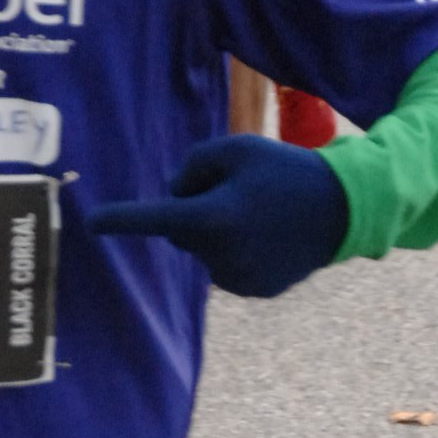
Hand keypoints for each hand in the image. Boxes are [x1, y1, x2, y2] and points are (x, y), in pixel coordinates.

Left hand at [84, 133, 345, 297]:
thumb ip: (193, 164)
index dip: (122, 220)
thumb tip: (173, 197)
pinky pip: (225, 266)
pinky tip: (268, 236)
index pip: (157, 218)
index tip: (93, 222)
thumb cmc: (285, 170)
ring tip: (260, 213)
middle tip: (238, 190)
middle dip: (194, 209)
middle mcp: (221, 254)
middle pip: (181, 229)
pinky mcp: (254, 290)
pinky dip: (236, 251)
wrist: (344, 208)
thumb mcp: (237, 148)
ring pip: (203, 250)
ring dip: (216, 232)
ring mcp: (238, 278)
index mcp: (214, 217)